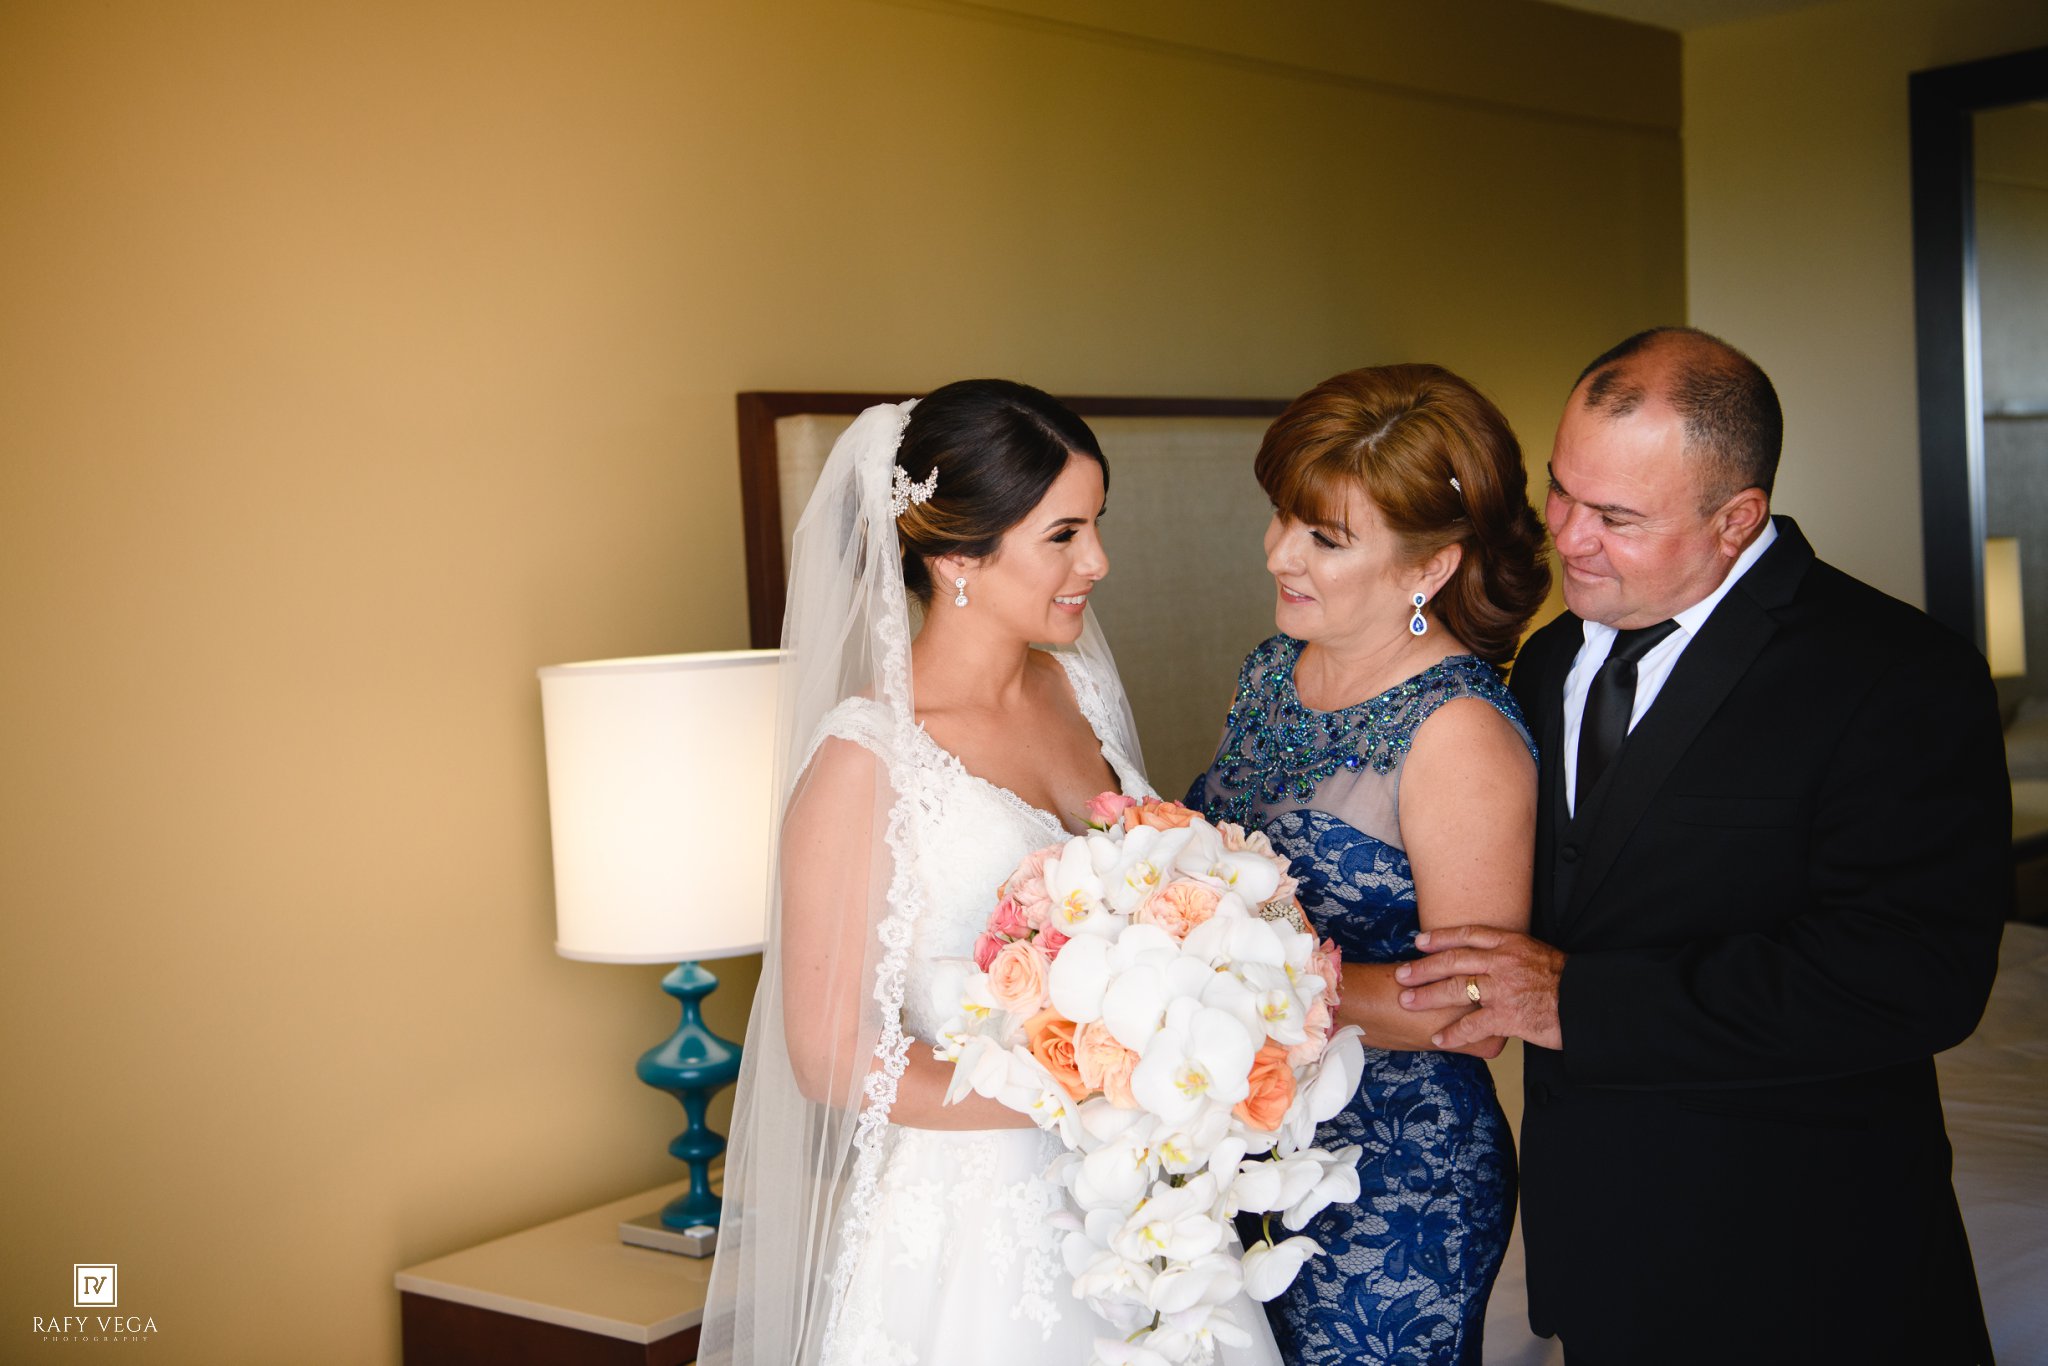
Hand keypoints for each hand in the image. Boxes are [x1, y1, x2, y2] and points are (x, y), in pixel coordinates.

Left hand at [1395, 926, 1566, 1051]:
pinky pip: (1472, 1025)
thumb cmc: (1567, 981)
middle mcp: (1502, 962)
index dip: (1441, 938)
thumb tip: (1489, 959)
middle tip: (1402, 973)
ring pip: (1456, 989)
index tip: (1420, 941)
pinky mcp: (1507, 1016)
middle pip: (1453, 961)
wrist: (1586, 1001)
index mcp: (1511, 944)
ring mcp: (1503, 989)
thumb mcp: (1538, 953)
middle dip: (1423, 967)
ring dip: (1428, 996)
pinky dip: (1453, 1033)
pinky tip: (1438, 1038)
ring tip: (1408, 1001)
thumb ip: (1511, 954)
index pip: (1469, 935)